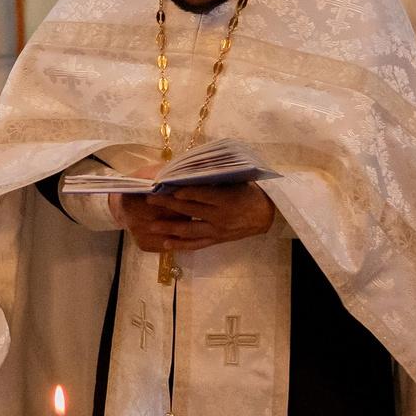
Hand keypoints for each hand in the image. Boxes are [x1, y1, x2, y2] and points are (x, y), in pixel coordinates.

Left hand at [113, 184, 274, 253]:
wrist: (266, 214)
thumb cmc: (249, 191)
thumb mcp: (236, 180)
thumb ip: (215, 177)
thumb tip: (190, 170)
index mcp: (227, 198)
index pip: (203, 194)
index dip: (186, 192)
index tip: (168, 188)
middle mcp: (221, 216)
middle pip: (191, 210)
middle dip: (169, 205)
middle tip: (150, 200)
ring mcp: (218, 230)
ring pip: (191, 230)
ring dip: (170, 228)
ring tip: (152, 226)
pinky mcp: (217, 239)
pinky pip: (197, 244)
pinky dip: (182, 245)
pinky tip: (166, 244)